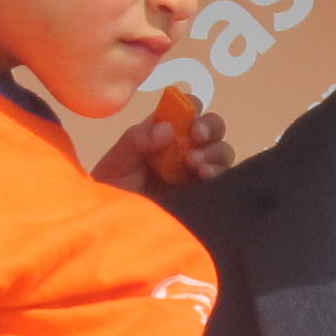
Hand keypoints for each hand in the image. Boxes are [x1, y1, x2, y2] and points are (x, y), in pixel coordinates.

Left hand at [92, 105, 234, 186]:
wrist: (111, 228)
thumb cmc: (112, 191)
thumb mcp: (118, 160)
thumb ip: (138, 139)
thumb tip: (167, 129)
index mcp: (165, 134)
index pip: (187, 111)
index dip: (192, 107)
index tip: (186, 116)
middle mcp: (186, 150)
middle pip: (213, 129)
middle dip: (210, 127)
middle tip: (196, 137)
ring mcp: (198, 175)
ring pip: (223, 153)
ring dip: (214, 153)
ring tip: (195, 165)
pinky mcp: (206, 198)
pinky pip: (225, 182)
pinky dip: (220, 175)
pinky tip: (206, 179)